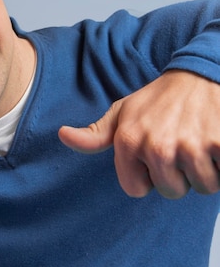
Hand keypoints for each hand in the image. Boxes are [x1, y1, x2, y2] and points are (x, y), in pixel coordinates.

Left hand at [59, 70, 219, 198]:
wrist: (199, 74)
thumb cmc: (157, 100)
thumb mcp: (120, 114)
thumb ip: (93, 134)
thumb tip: (62, 135)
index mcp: (128, 141)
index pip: (136, 190)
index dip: (147, 176)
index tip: (152, 154)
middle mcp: (156, 146)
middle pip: (171, 191)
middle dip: (178, 173)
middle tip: (179, 144)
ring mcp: (190, 147)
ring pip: (201, 186)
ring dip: (204, 169)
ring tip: (196, 141)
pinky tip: (214, 142)